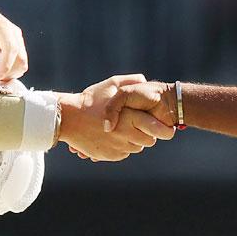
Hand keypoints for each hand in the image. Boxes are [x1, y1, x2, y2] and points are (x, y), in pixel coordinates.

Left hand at [0, 0, 26, 80]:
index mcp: (3, 27)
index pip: (12, 49)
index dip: (6, 65)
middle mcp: (13, 33)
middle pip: (21, 59)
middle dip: (8, 72)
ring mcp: (15, 39)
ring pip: (20, 62)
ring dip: (8, 72)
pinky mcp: (13, 45)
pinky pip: (16, 61)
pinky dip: (7, 69)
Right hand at [58, 75, 174, 161]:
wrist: (68, 118)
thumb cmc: (90, 100)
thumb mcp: (111, 84)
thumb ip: (130, 81)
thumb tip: (144, 80)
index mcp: (129, 117)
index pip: (156, 129)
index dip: (163, 130)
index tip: (168, 129)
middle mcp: (125, 135)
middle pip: (148, 141)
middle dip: (148, 134)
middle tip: (141, 125)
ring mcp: (116, 147)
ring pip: (136, 148)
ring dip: (134, 140)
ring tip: (124, 128)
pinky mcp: (109, 155)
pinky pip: (123, 153)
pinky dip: (122, 146)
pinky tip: (113, 135)